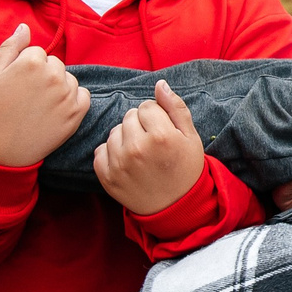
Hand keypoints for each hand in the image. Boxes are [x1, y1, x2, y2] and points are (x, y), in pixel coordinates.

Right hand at [0, 24, 88, 167]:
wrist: (0, 151)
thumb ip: (11, 46)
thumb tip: (25, 27)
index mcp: (32, 61)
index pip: (37, 53)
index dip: (25, 67)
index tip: (16, 84)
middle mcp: (54, 75)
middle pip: (54, 64)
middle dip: (43, 75)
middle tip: (26, 96)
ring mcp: (67, 94)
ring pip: (68, 79)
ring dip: (58, 87)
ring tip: (38, 105)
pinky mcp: (77, 113)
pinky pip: (82, 95)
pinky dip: (72, 100)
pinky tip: (54, 110)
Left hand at [94, 81, 206, 215]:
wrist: (177, 207)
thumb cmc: (186, 169)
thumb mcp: (190, 137)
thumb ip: (175, 108)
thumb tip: (159, 85)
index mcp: (160, 136)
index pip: (147, 106)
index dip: (157, 116)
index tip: (163, 131)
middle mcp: (137, 148)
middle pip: (129, 116)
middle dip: (140, 125)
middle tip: (152, 144)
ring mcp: (119, 164)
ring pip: (114, 132)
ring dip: (125, 138)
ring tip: (140, 154)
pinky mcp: (107, 178)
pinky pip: (100, 151)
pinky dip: (111, 154)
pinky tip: (127, 163)